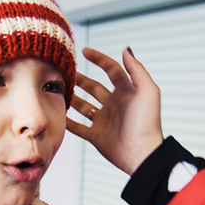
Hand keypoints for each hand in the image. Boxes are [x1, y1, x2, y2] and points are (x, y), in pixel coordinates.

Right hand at [67, 48, 163, 174]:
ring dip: (72, 97)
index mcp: (127, 92)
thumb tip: (126, 50)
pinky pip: (78, 127)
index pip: (112, 70)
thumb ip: (136, 69)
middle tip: (65, 71)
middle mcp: (114, 104)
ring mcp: (104, 120)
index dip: (99, 59)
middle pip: (94, 86)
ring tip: (58, 89)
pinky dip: (67, 121)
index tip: (84, 52)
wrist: (141, 153)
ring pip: (84, 105)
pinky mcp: (96, 135)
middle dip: (80, 79)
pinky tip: (57, 113)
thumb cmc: (147, 122)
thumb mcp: (147, 91)